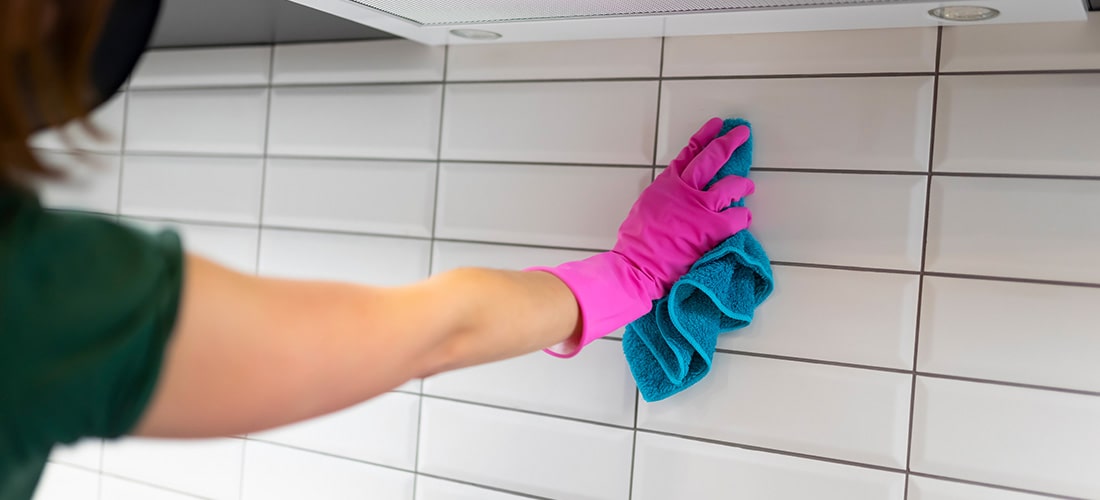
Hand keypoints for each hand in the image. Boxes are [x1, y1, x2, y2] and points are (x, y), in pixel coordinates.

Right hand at [529, 117, 753, 356]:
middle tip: (741, 134)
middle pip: (712, 158)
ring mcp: (700, 207)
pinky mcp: (713, 228)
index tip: (717, 125)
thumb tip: (675, 196)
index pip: (688, 154)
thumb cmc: (637, 244)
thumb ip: (664, 197)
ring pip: (731, 186)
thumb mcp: (646, 208)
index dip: (704, 137)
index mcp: (667, 184)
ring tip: (747, 186)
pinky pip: (738, 216)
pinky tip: (742, 219)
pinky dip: (742, 217)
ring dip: (742, 185)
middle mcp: (685, 190)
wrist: (638, 266)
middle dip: (729, 142)